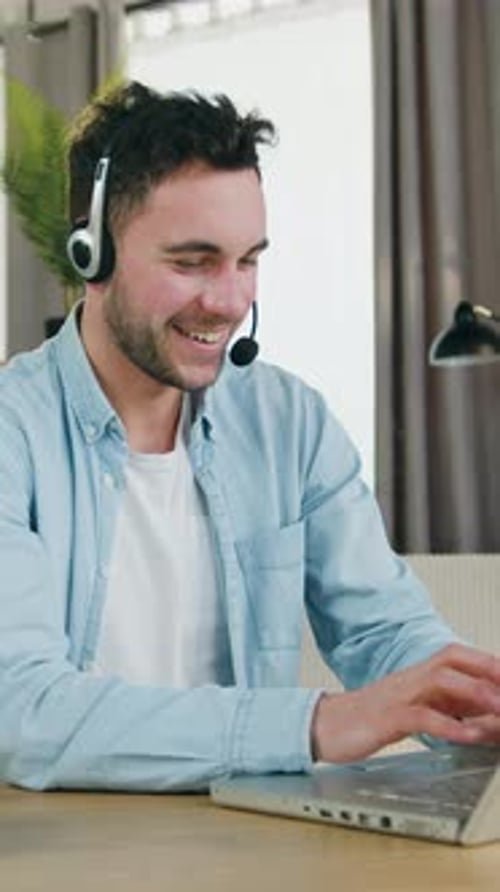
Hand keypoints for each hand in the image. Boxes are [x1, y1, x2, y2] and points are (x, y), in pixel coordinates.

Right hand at [311, 643, 499, 762]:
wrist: (325, 726)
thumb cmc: (370, 720)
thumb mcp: (416, 712)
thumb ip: (449, 711)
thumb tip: (487, 718)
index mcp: (418, 676)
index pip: (458, 658)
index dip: (488, 664)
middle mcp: (410, 679)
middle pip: (452, 658)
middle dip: (487, 669)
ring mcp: (397, 696)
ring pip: (439, 681)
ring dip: (475, 693)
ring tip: (499, 710)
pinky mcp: (385, 718)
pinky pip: (420, 716)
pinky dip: (448, 726)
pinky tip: (467, 735)